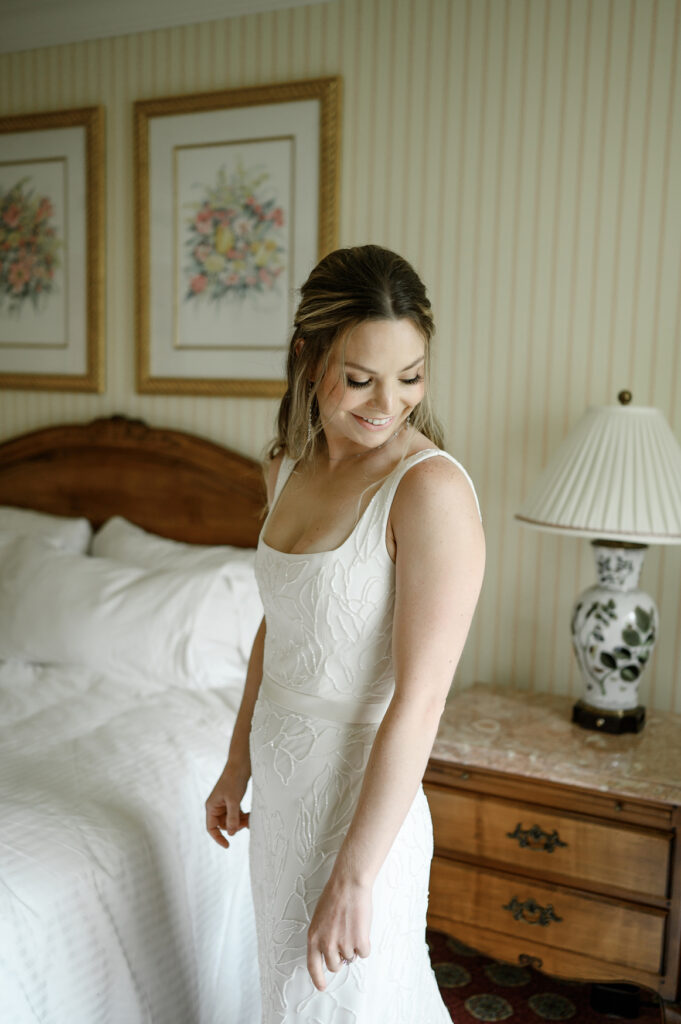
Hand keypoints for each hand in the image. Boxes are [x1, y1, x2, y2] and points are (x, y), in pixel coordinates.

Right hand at [205, 760, 249, 848]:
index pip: (211, 828)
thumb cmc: (234, 780)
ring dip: (241, 821)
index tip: (228, 846)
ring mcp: (224, 803)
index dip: (218, 838)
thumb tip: (232, 834)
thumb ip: (232, 818)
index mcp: (211, 806)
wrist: (240, 764)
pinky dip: (243, 815)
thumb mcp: (233, 800)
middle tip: (246, 824)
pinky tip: (251, 814)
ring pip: (231, 820)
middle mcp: (216, 806)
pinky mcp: (233, 800)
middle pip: (223, 825)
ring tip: (251, 818)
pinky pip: (236, 814)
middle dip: (235, 826)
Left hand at [306, 873, 371, 990]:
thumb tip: (330, 952)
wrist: (348, 884)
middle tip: (345, 942)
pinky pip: (364, 953)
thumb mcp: (320, 919)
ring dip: (354, 947)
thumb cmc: (335, 895)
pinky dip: (365, 944)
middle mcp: (327, 944)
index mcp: (314, 938)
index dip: (318, 978)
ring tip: (352, 927)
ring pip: (351, 958)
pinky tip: (361, 928)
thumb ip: (322, 937)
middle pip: (335, 965)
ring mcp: (343, 944)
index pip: (313, 966)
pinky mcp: (359, 942)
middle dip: (341, 958)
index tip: (322, 986)